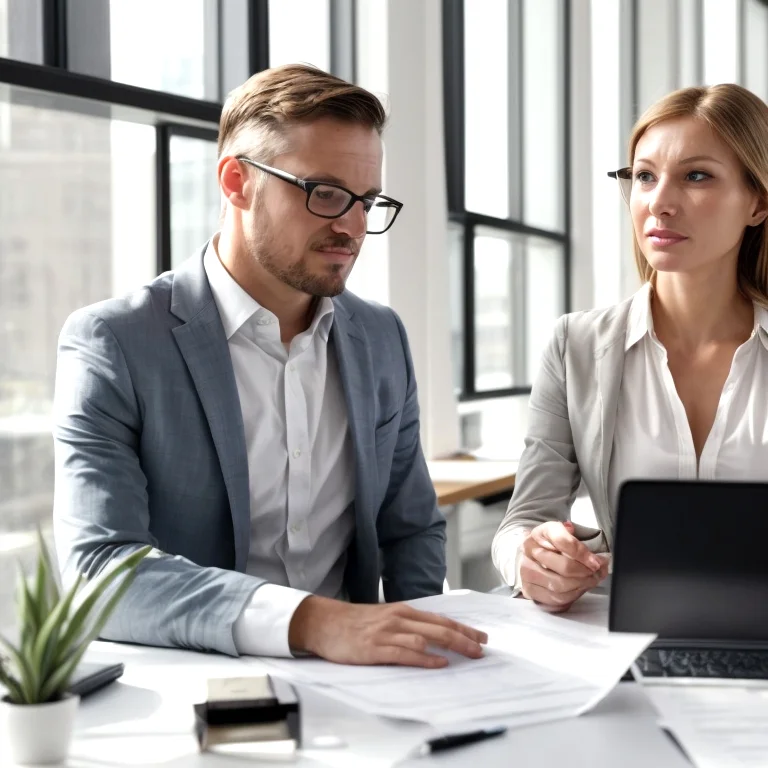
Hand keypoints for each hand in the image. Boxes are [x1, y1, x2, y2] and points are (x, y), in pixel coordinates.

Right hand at [287, 596, 487, 667]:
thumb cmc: (355, 622)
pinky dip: (425, 658)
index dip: (463, 628)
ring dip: (451, 647)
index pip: (440, 619)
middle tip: (483, 649)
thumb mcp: (385, 617)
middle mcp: (399, 619)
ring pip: (427, 638)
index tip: (482, 637)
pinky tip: (439, 663)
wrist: (325, 622)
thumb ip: (407, 625)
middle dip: (465, 638)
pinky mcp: (375, 648)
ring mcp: (387, 633)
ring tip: (469, 655)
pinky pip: (405, 653)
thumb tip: (432, 636)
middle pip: (439, 628)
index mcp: (402, 611)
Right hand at [519, 521, 608, 612]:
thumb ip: (582, 544)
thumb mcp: (567, 535)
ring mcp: (526, 571)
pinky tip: (578, 589)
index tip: (596, 561)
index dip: (582, 553)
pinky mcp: (529, 589)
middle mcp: (529, 550)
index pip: (562, 540)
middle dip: (585, 572)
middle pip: (564, 566)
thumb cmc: (554, 546)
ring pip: (560, 585)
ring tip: (590, 581)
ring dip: (581, 585)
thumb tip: (598, 560)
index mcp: (540, 532)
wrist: (535, 557)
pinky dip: (572, 596)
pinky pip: (555, 598)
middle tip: (596, 573)